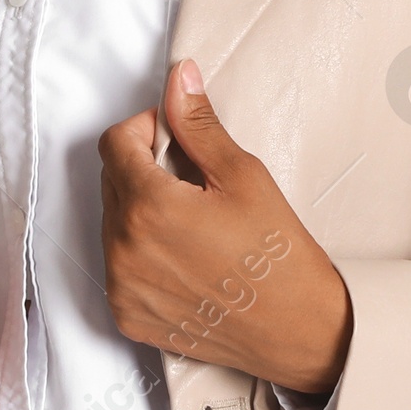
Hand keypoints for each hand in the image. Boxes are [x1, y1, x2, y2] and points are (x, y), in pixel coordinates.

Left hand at [98, 59, 353, 394]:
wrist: (299, 330)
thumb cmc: (278, 255)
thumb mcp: (243, 175)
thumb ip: (198, 124)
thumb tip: (178, 78)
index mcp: (148, 207)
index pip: (114, 143)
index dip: (146, 130)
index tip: (174, 138)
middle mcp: (123, 250)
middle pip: (111, 181)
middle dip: (144, 169)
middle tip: (194, 183)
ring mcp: (122, 287)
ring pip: (112, 223)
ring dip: (141, 212)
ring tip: (193, 224)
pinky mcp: (128, 315)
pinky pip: (118, 266)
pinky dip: (142, 253)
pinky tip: (186, 258)